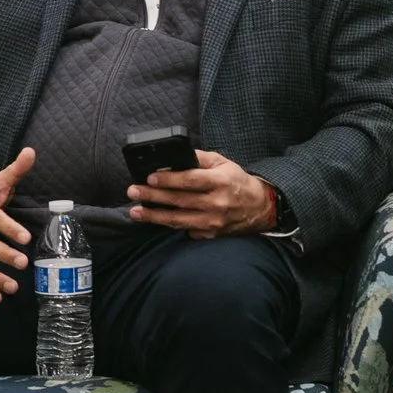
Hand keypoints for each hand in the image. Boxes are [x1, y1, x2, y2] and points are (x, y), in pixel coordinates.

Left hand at [127, 150, 273, 238]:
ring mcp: (213, 222)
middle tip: (133, 192)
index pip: (189, 180)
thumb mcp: (223, 163)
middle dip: (152, 196)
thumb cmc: (237, 182)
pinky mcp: (211, 235)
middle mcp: (217, 203)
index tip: (149, 177)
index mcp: (220, 182)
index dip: (168, 179)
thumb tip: (174, 157)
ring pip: (178, 220)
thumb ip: (200, 158)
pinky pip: (186, 230)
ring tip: (135, 211)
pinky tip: (155, 220)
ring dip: (154, 216)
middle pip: (179, 200)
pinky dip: (170, 225)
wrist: (259, 207)